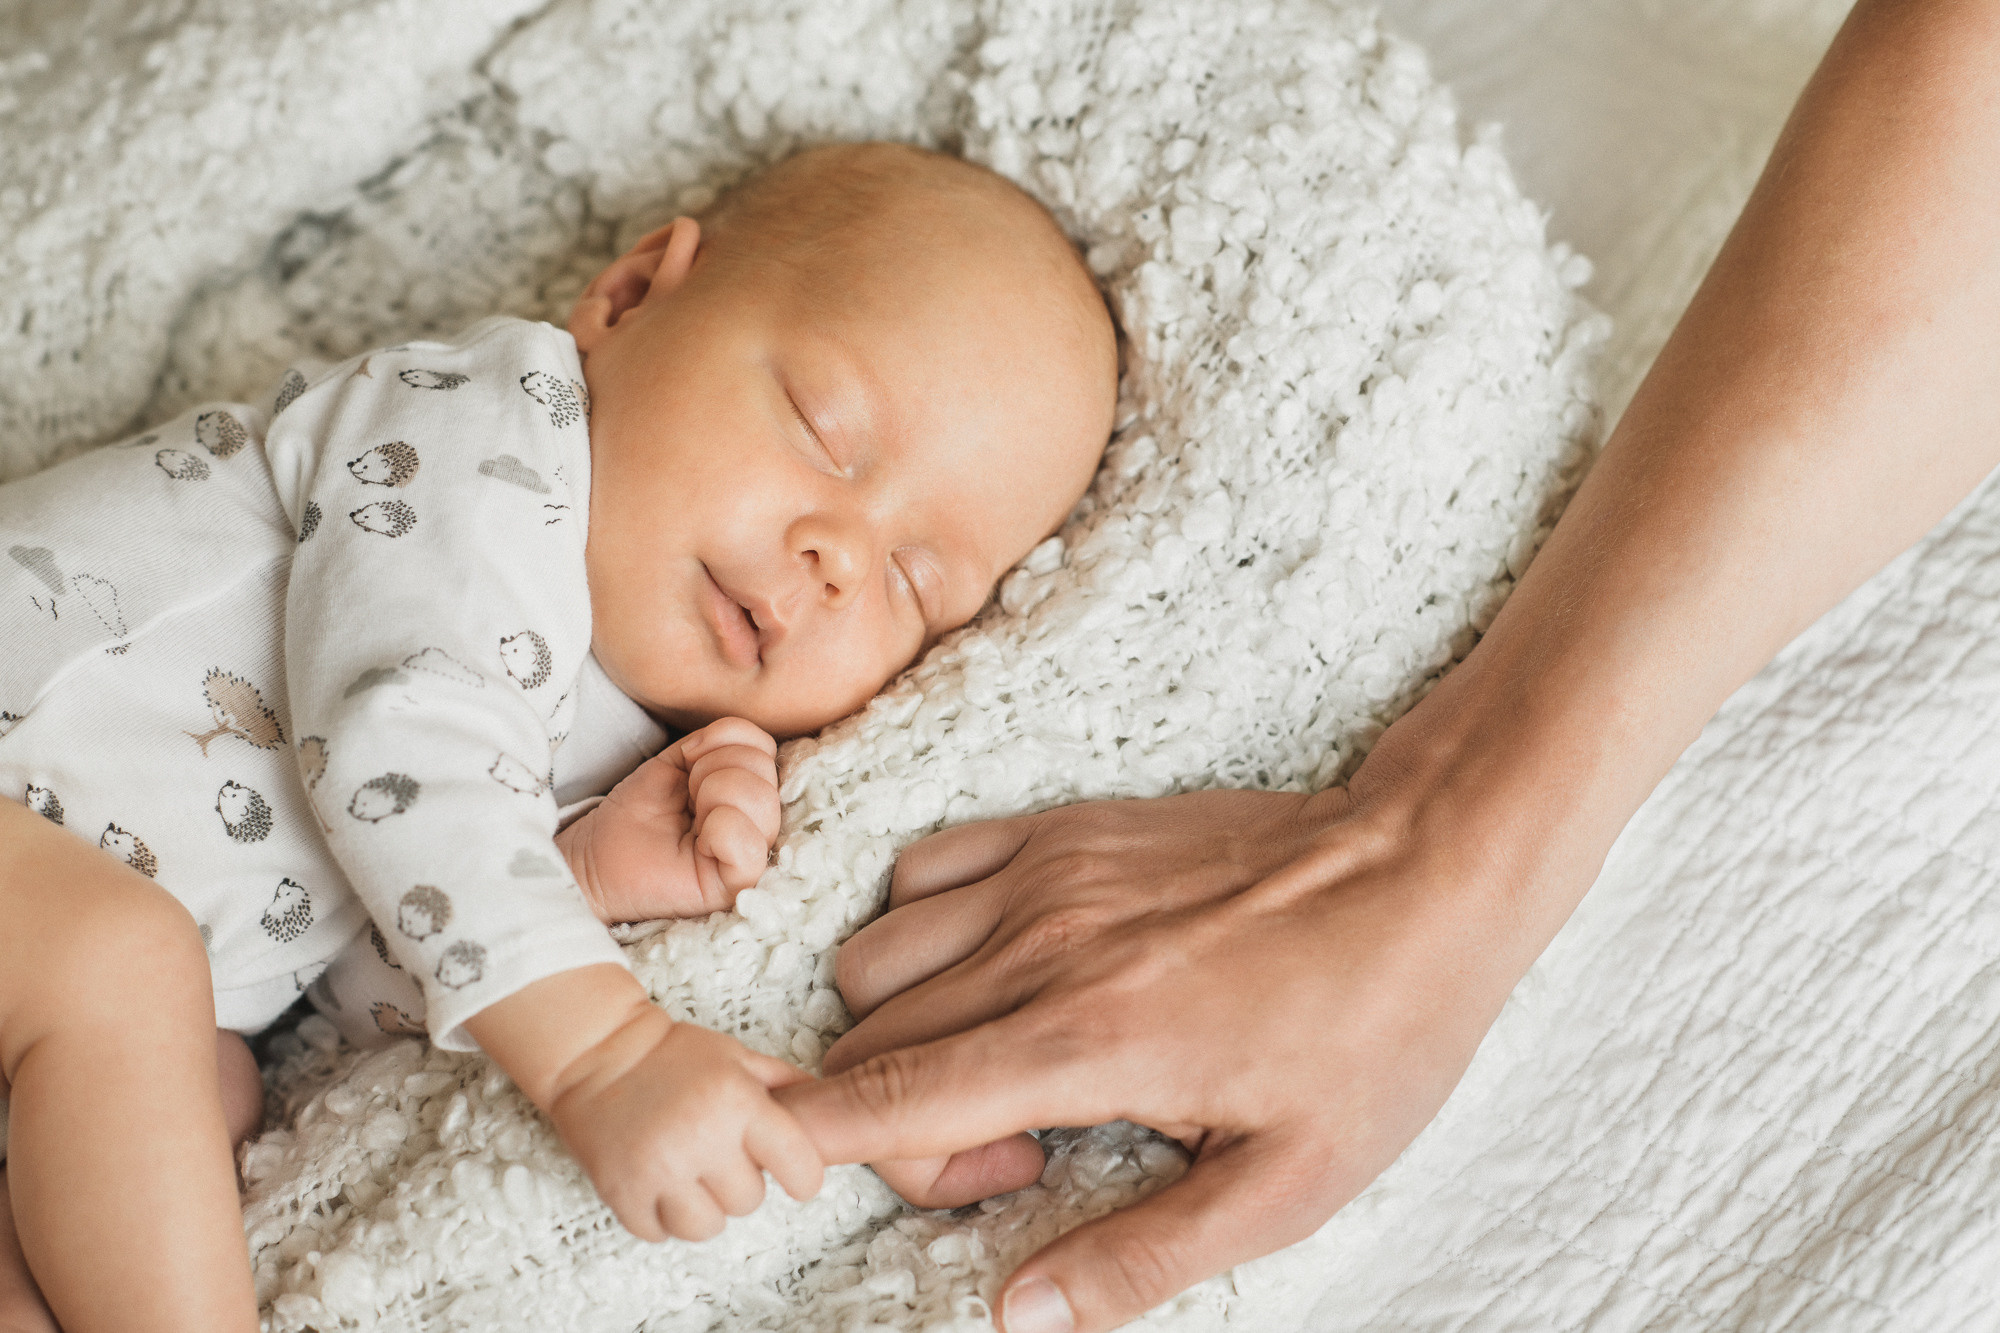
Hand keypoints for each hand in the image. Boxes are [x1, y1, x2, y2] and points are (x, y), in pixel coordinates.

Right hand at [543, 996, 823, 1240]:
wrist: (596, 1052)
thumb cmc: (673, 1054)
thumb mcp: (737, 1056)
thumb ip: (785, 1084)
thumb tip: (829, 1105)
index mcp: (739, 1102)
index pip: (799, 1166)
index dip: (802, 1176)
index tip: (794, 1176)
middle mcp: (702, 1138)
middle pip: (749, 1201)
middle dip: (740, 1183)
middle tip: (718, 1156)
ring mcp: (659, 1169)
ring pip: (706, 1227)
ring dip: (702, 1208)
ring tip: (690, 1177)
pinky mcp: (621, 1191)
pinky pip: (659, 1233)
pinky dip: (662, 1217)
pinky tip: (658, 1185)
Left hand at [557, 717, 778, 922]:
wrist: (600, 855)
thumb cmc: (639, 811)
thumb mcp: (678, 760)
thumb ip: (719, 741)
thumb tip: (743, 742)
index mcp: (749, 791)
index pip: (762, 748)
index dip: (718, 744)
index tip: (687, 772)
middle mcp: (759, 821)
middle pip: (763, 768)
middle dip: (711, 770)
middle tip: (686, 799)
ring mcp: (753, 854)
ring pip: (761, 799)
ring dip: (712, 796)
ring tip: (690, 820)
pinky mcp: (738, 885)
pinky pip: (750, 845)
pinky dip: (719, 832)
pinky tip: (698, 846)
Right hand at [776, 782, 1536, 1332]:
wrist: (1423, 869)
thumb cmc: (1372, 1032)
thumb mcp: (1289, 1184)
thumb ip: (1141, 1255)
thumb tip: (1019, 1314)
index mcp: (1090, 1045)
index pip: (893, 1099)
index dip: (820, 1145)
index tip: (808, 1173)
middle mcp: (1044, 949)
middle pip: (871, 1040)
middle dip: (893, 1121)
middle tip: (1013, 1155)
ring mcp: (1047, 876)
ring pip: (877, 954)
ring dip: (897, 1027)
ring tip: (1004, 1066)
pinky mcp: (1064, 829)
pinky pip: (925, 869)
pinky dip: (918, 929)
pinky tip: (993, 973)